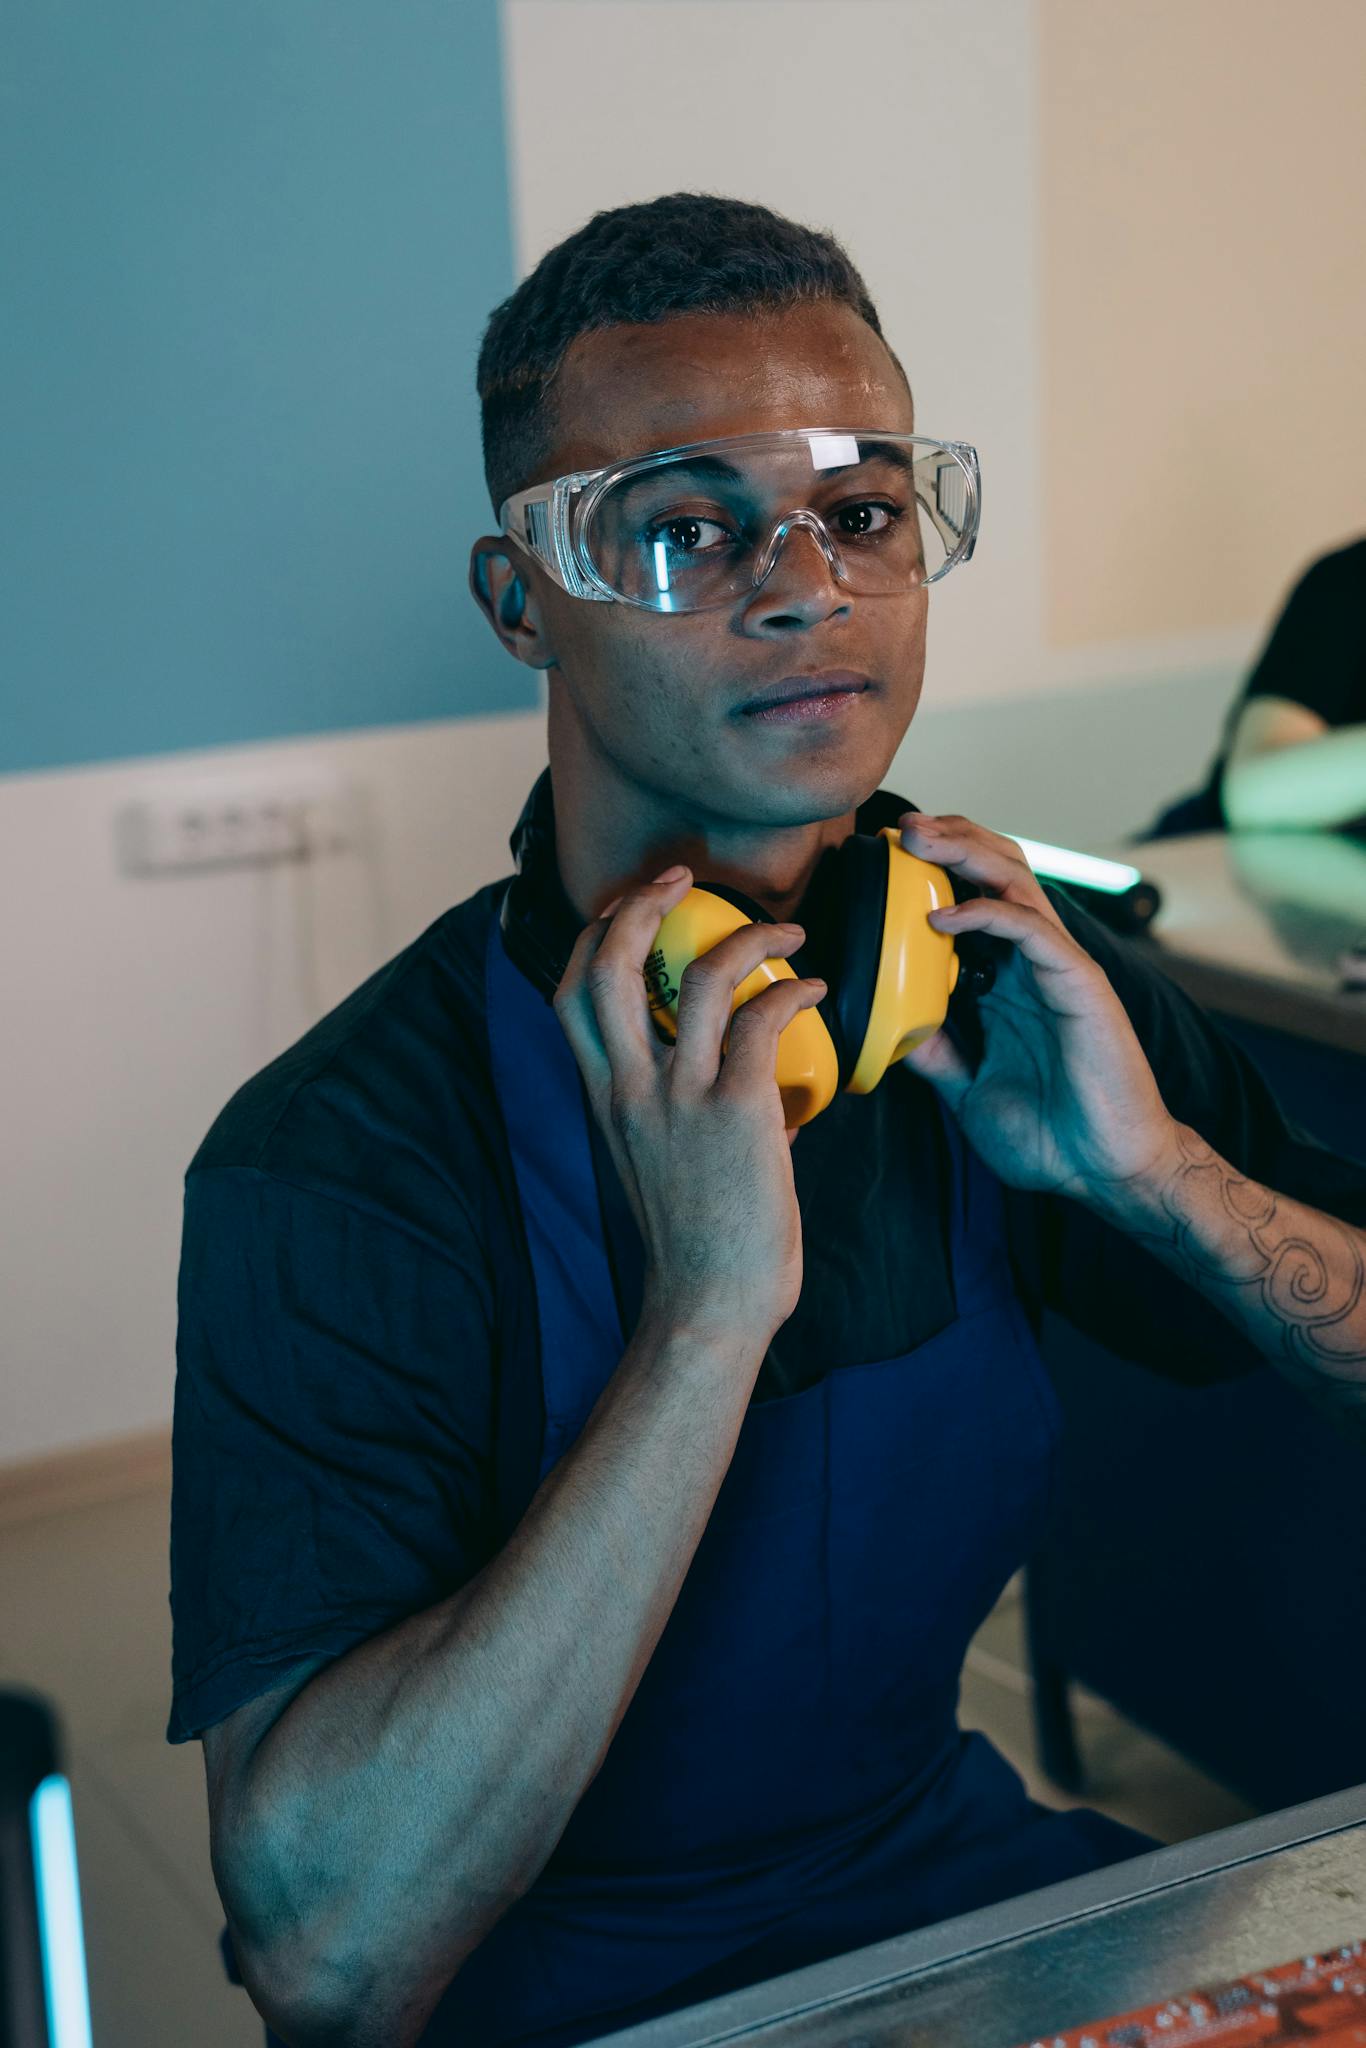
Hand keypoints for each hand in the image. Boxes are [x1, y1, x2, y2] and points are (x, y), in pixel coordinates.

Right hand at [553, 868, 826, 1340]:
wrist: (709, 1304)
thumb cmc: (694, 1243)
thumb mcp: (653, 1161)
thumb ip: (671, 1109)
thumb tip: (735, 1079)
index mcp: (604, 1096)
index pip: (570, 992)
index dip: (594, 935)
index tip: (632, 907)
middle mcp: (630, 1088)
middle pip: (608, 966)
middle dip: (639, 905)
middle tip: (681, 879)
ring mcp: (682, 1097)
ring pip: (700, 979)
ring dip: (747, 937)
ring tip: (785, 930)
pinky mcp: (739, 1111)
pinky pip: (765, 1020)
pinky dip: (793, 990)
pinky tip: (815, 990)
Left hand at [897, 815, 1177, 1203]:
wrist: (1104, 1170)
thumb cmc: (1050, 1133)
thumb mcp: (968, 1088)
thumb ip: (934, 1053)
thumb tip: (886, 1028)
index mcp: (1007, 981)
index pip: (974, 900)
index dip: (936, 869)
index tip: (886, 854)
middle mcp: (1033, 963)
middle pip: (996, 873)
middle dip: (950, 840)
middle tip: (900, 826)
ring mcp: (1058, 968)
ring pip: (1015, 883)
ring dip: (965, 854)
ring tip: (918, 839)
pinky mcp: (1079, 983)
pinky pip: (1033, 931)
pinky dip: (987, 913)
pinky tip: (943, 917)